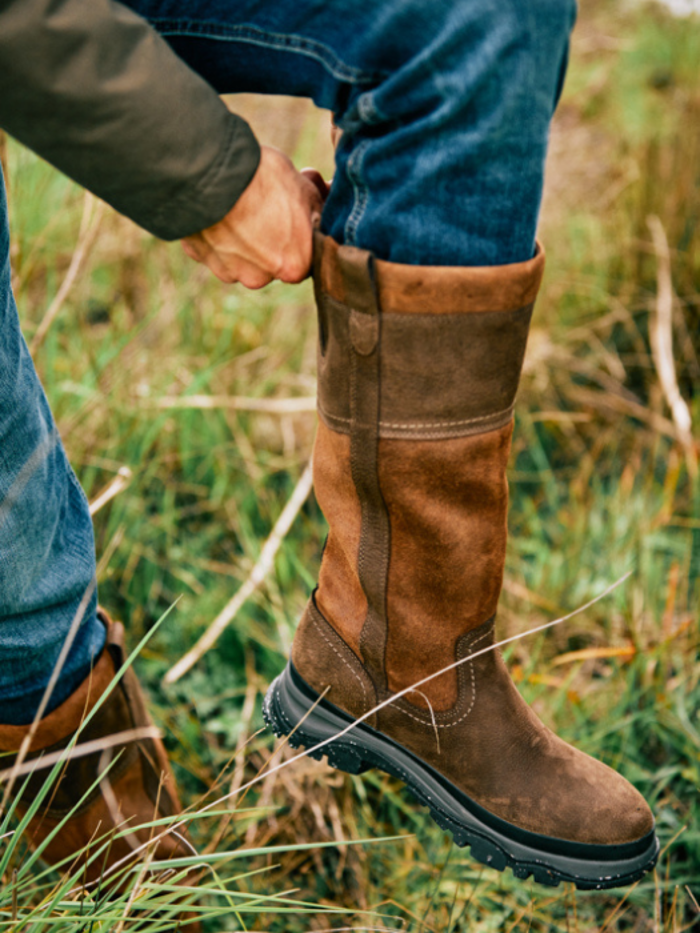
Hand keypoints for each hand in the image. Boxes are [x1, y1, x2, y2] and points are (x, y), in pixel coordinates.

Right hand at [181, 145, 328, 288]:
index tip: (291, 218)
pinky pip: (215, 248)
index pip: (303, 260)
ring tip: (239, 207)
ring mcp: (229, 271)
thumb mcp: (303, 188)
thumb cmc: (263, 179)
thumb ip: (314, 209)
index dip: (298, 237)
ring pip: (242, 257)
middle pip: (271, 262)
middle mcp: (262, 278)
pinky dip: (218, 234)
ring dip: (242, 240)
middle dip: (269, 241)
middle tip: (264, 209)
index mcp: (295, 267)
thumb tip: (320, 207)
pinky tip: (218, 210)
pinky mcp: (202, 259)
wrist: (210, 172)